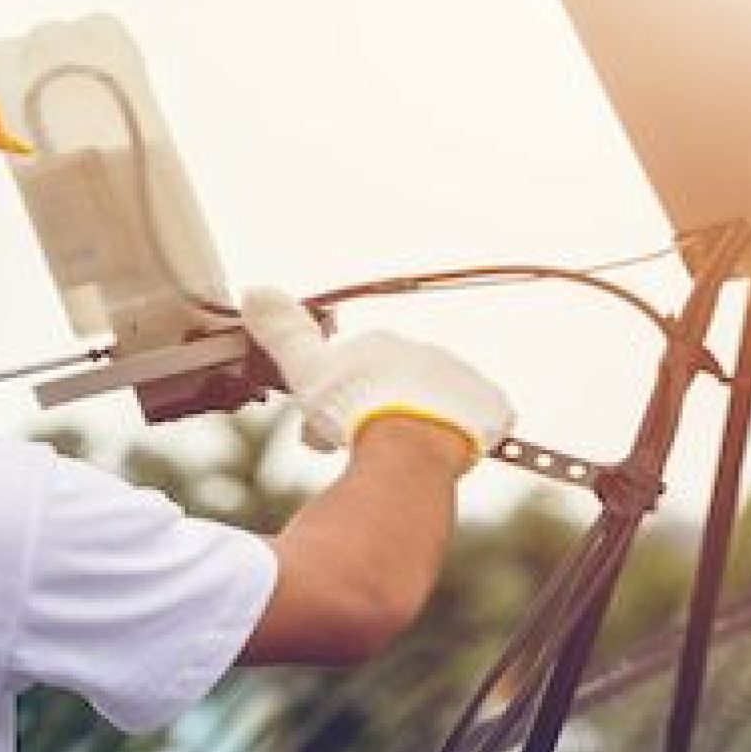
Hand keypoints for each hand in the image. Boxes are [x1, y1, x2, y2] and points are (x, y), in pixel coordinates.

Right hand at [241, 287, 513, 465]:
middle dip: (375, 420)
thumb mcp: (306, 368)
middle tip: (360, 453)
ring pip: (436, 410)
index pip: (357, 375)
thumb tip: (255, 289)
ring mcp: (464, 382)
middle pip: (396, 393)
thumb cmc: (351, 409)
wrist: (409, 443)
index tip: (321, 436)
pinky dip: (464, 442)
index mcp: (385, 345)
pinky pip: (482, 426)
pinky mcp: (495, 411)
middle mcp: (428, 354)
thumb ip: (283, 332)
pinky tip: (445, 460)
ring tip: (405, 462)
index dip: (335, 405)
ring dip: (418, 432)